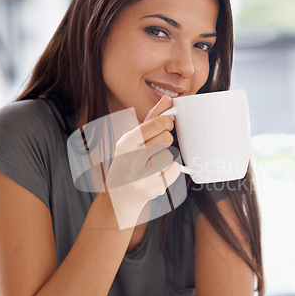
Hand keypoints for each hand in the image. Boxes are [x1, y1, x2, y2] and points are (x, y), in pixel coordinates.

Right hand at [106, 96, 180, 227]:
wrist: (119, 196)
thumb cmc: (128, 161)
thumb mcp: (132, 139)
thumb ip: (150, 119)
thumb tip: (168, 99)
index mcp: (125, 144)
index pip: (154, 124)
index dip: (166, 121)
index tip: (167, 123)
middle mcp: (131, 160)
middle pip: (166, 139)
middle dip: (165, 140)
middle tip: (156, 145)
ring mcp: (142, 177)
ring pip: (170, 155)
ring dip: (165, 157)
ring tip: (151, 164)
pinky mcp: (154, 189)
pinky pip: (175, 169)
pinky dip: (170, 170)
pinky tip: (156, 175)